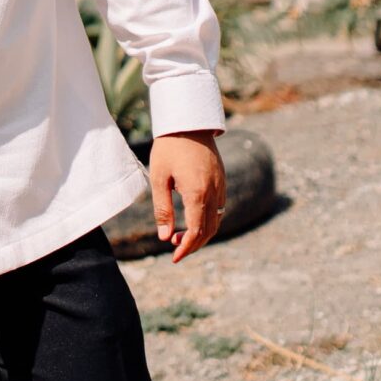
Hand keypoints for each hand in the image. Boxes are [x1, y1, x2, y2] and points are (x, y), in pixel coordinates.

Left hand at [148, 130, 224, 262]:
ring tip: (180, 236)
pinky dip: (208, 220)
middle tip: (174, 249)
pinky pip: (219, 208)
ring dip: (201, 234)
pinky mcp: (221, 181)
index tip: (174, 257)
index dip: (186, 248)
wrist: (188, 123)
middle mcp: (214, 192)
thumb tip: (165, 237)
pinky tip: (192, 219)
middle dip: (193, 244)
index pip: (197, 231)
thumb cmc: (169, 148)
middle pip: (209, 230)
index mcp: (197, 193)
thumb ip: (162, 209)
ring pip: (217, 221)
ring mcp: (220, 186)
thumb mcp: (158, 178)